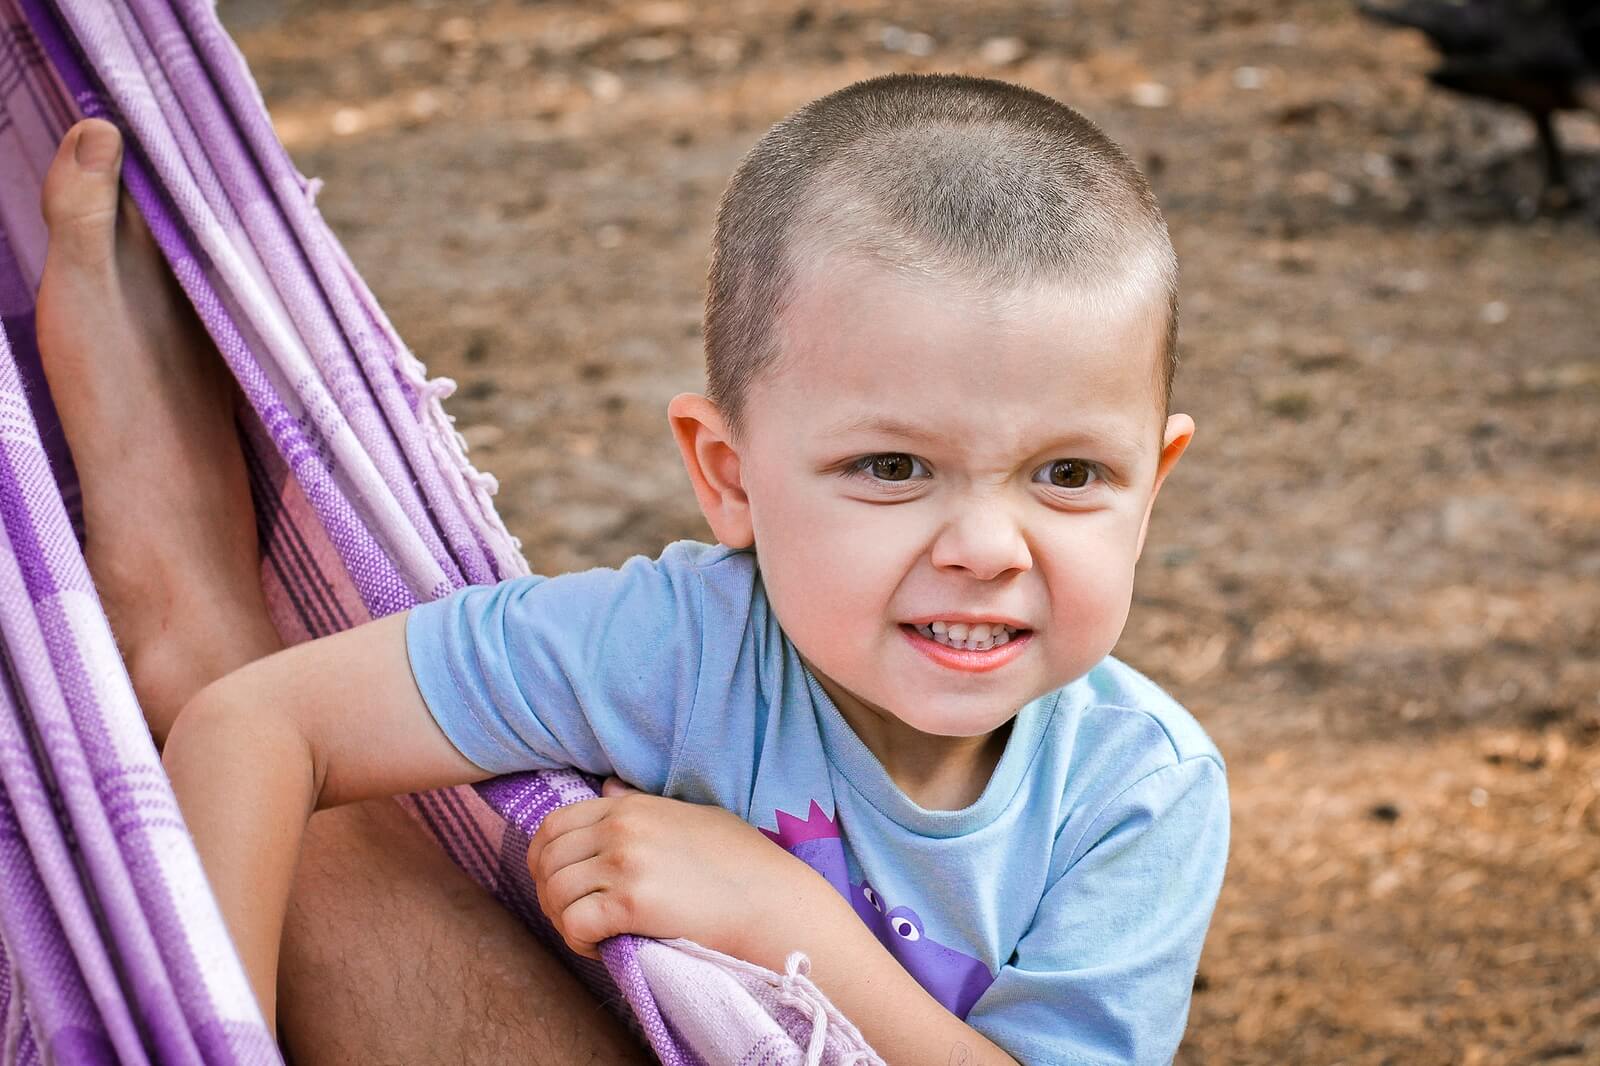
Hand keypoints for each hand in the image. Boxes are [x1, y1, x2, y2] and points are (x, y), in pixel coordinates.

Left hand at [527, 777, 806, 959]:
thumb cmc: (744, 864)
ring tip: (590, 934)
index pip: (555, 825)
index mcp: (631, 807)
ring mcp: (626, 864)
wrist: (773, 903)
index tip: (558, 883)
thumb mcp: (693, 815)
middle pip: (548, 860)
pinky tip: (601, 947)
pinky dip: (578, 941)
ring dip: (562, 920)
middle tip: (572, 916)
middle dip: (548, 893)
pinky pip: (574, 923)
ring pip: (555, 893)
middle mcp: (622, 829)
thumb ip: (643, 803)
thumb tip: (607, 789)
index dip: (544, 859)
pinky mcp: (632, 904)